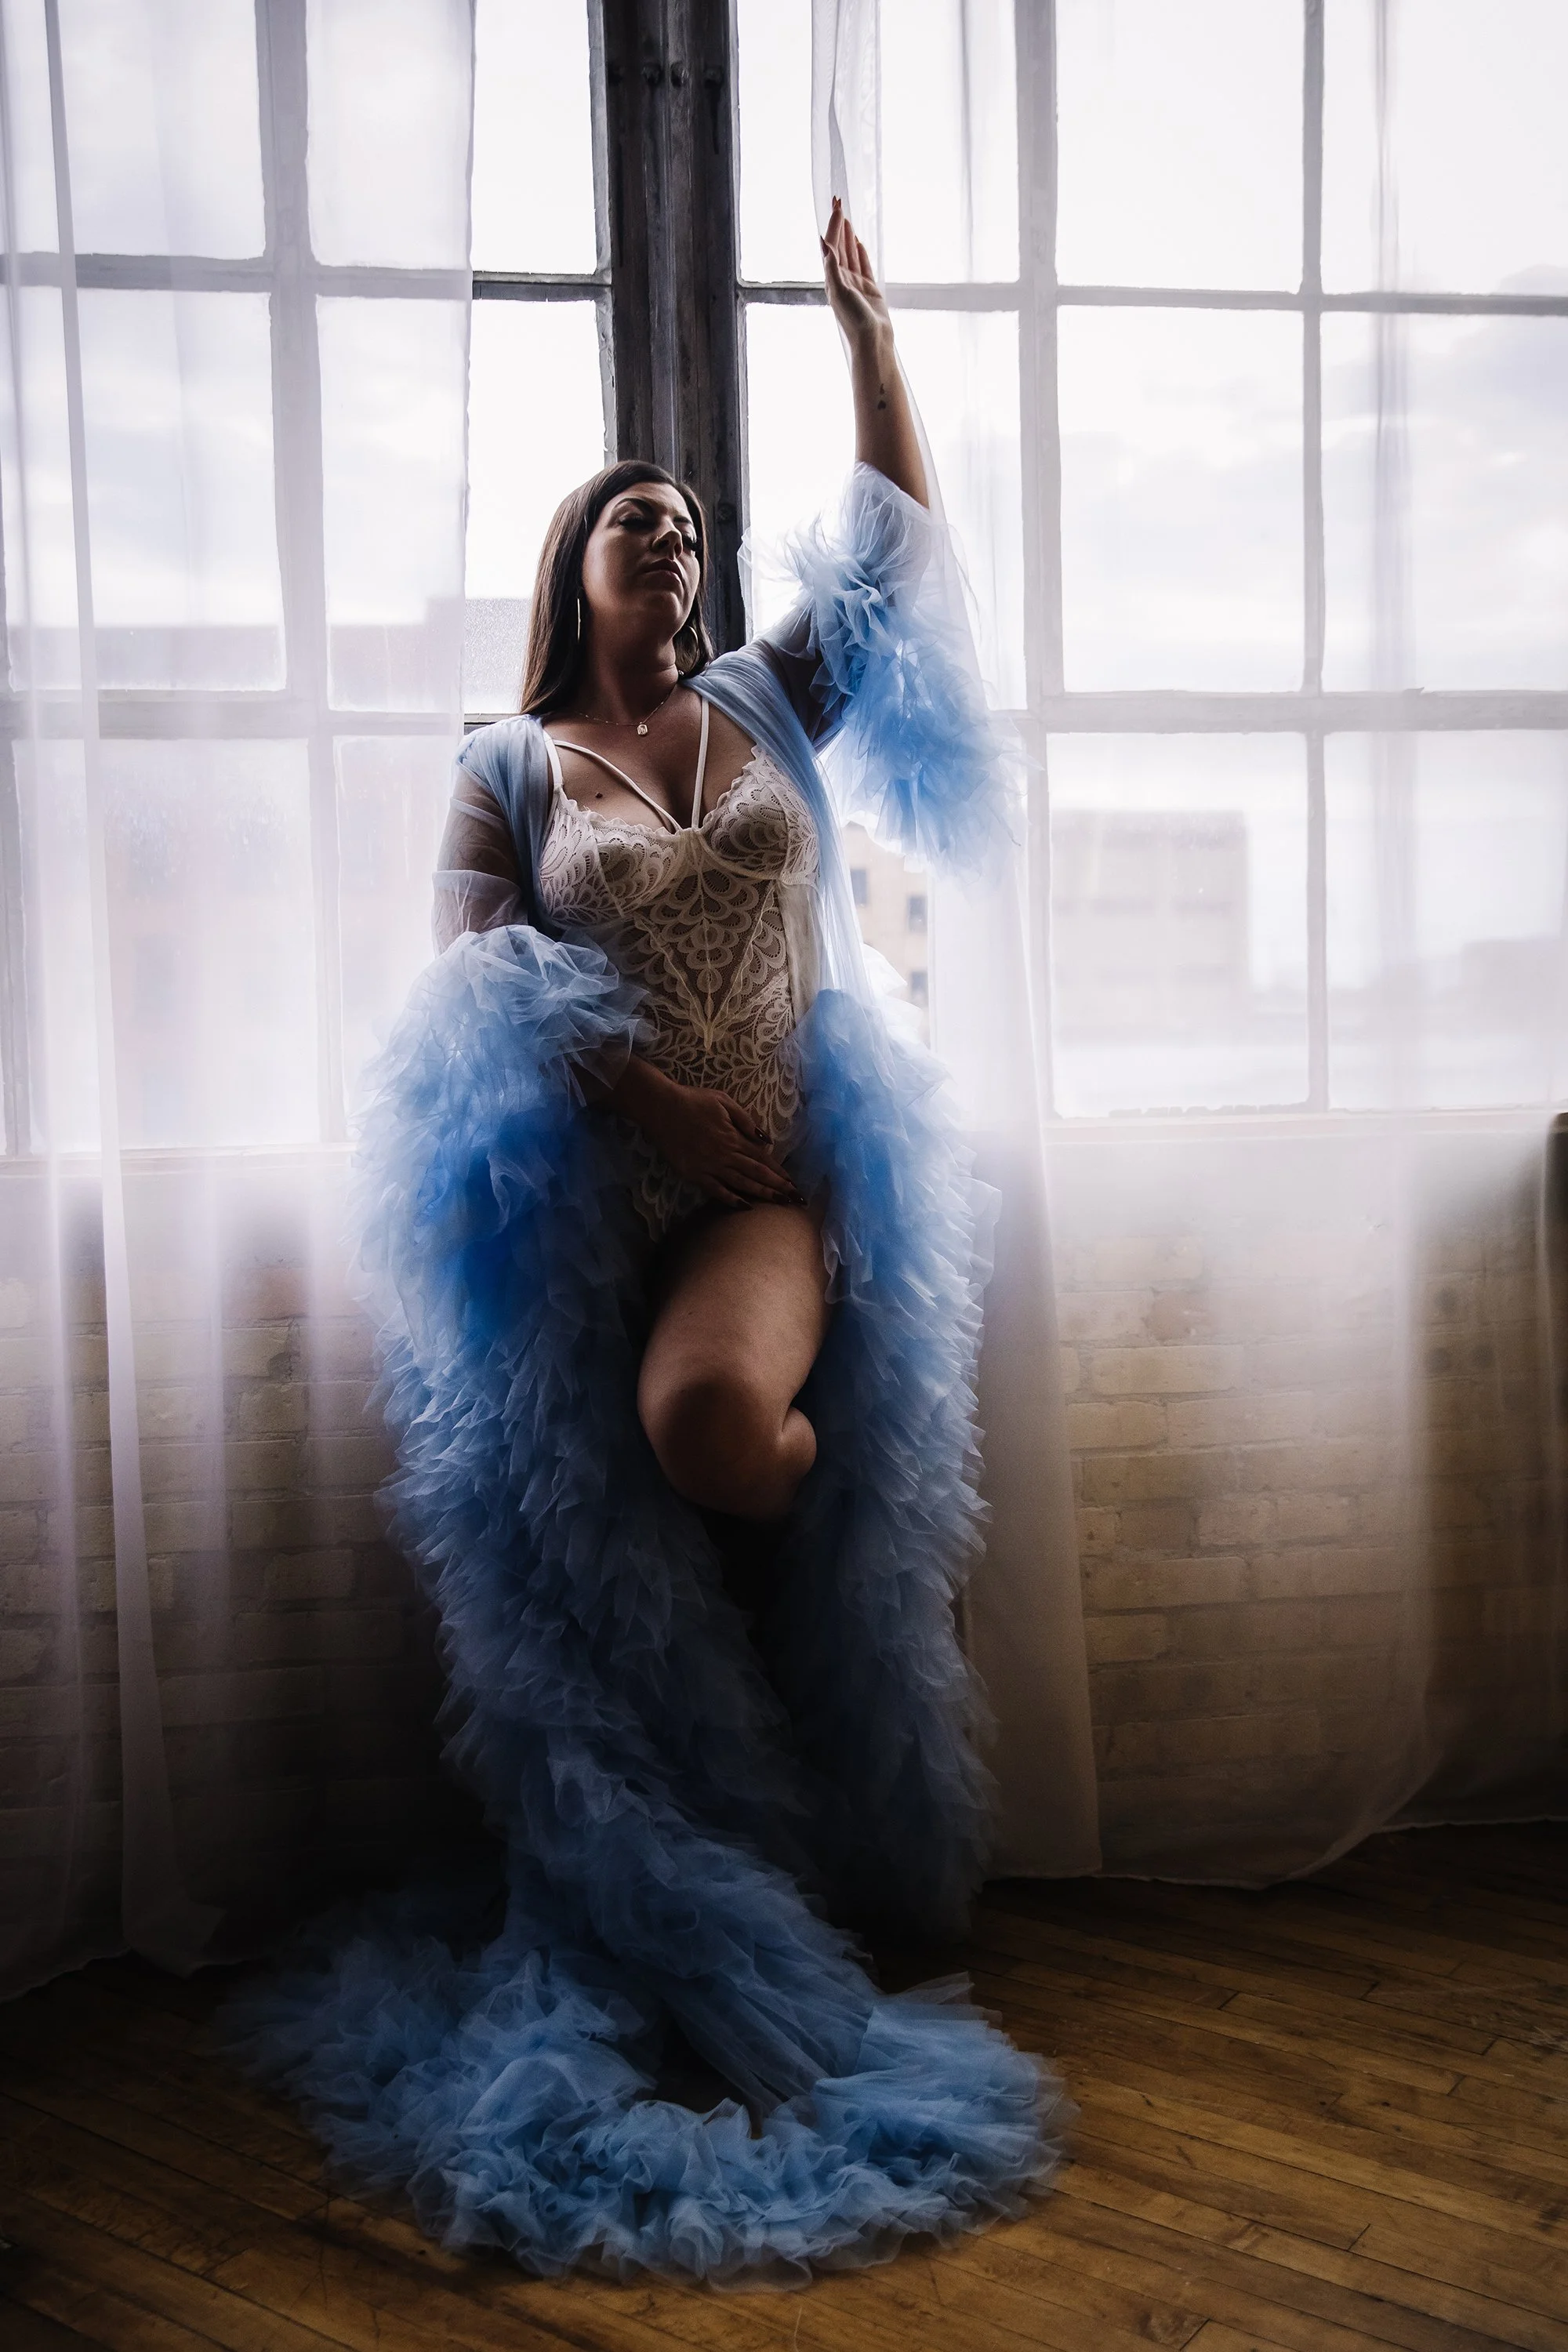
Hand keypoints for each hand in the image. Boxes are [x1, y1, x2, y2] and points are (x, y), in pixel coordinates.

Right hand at [634, 1074, 803, 1209]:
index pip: (763, 1158)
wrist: (661, 1108)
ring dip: (761, 1195)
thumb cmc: (693, 1100)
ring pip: (741, 1184)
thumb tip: (766, 1140)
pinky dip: (731, 1199)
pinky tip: (745, 1206)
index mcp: (734, 1137)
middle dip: (778, 1187)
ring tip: (779, 1204)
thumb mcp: (724, 1101)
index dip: (780, 1172)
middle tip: (796, 1200)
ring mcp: (709, 1166)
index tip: (794, 1183)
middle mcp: (725, 1155)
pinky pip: (716, 1190)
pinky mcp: (693, 1174)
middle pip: (757, 1174)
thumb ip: (746, 1121)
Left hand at [821, 196, 890, 350]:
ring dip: (847, 235)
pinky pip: (863, 265)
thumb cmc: (854, 320)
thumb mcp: (840, 292)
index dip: (833, 225)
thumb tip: (824, 244)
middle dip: (838, 225)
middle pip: (838, 246)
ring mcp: (855, 283)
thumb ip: (832, 268)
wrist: (872, 341)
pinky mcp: (869, 289)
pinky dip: (860, 252)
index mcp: (832, 279)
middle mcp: (841, 279)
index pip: (830, 245)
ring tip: (847, 218)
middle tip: (838, 203)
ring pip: (850, 253)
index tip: (837, 207)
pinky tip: (858, 242)